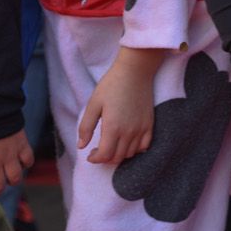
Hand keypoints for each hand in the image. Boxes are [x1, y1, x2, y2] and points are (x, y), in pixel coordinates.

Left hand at [78, 47, 159, 164]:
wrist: (135, 71)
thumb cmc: (112, 85)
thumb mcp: (93, 104)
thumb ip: (86, 127)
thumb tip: (81, 146)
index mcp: (112, 127)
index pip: (105, 155)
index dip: (95, 159)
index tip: (90, 155)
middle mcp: (129, 131)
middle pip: (117, 157)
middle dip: (105, 158)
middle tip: (98, 151)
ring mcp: (141, 128)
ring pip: (130, 153)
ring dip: (119, 155)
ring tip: (112, 146)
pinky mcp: (149, 123)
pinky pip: (144, 146)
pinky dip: (135, 149)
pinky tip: (128, 142)